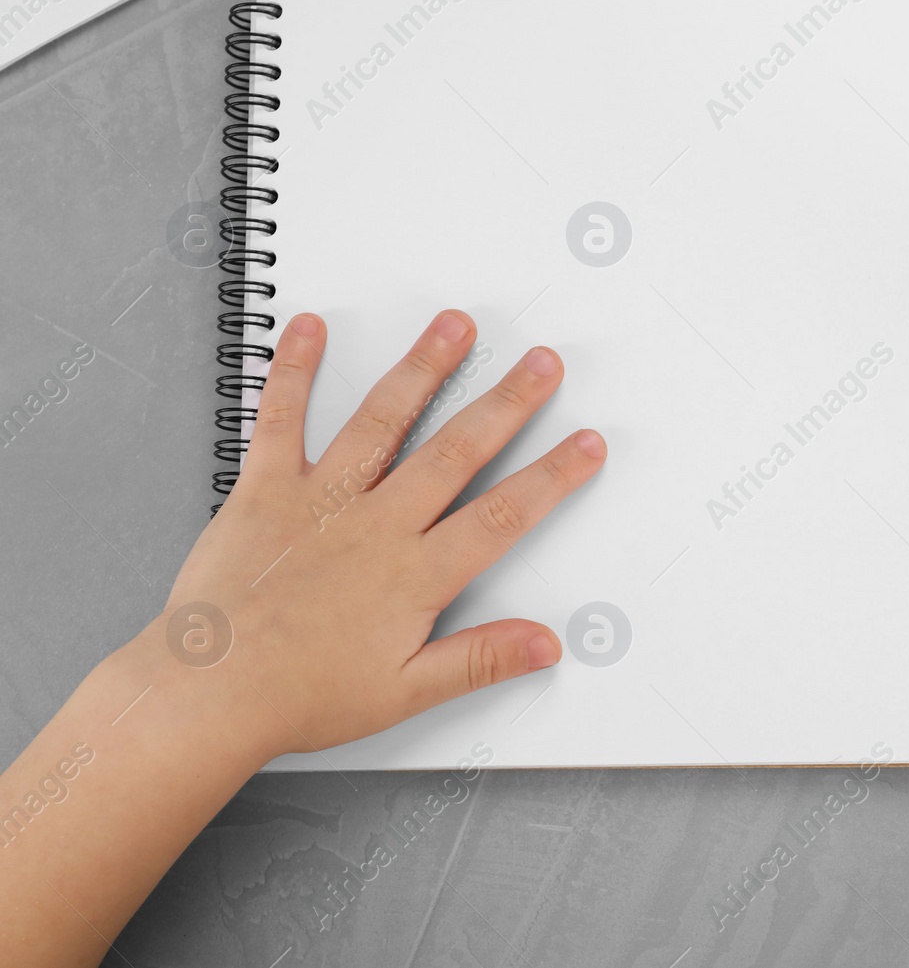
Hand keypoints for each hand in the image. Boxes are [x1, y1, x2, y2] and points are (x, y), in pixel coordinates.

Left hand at [124, 310, 605, 762]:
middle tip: (541, 365)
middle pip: (456, 453)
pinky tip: (308, 330)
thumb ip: (480, 659)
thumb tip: (544, 644)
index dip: (551, 478)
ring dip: (423, 368)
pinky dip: (294, 373)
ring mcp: (321, 501)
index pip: (501, 516)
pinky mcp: (265, 490)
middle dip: (506, 403)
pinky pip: (281, 420)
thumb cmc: (299, 696)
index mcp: (413, 574)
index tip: (585, 445)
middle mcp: (374, 526)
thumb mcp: (405, 692)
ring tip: (455, 327)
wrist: (209, 694)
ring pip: (384, 421)